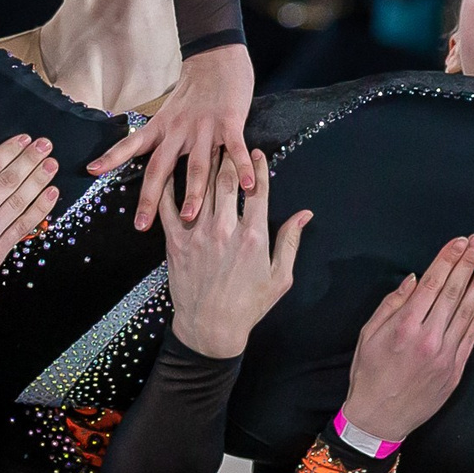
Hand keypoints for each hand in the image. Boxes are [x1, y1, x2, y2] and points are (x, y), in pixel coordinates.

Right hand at [0, 134, 58, 302]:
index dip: (10, 151)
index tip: (24, 140)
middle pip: (9, 181)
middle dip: (30, 160)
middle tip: (45, 145)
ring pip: (19, 202)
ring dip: (39, 180)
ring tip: (51, 164)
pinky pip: (21, 228)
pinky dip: (39, 210)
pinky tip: (50, 195)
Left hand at [87, 44, 253, 229]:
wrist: (216, 56)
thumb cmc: (193, 89)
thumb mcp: (168, 111)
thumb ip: (160, 137)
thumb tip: (146, 160)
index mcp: (162, 127)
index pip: (132, 144)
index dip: (111, 157)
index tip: (92, 171)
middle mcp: (178, 129)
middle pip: (161, 167)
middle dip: (150, 198)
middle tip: (141, 225)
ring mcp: (204, 126)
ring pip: (198, 165)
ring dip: (194, 193)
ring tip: (190, 217)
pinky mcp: (230, 121)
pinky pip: (236, 149)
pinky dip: (242, 168)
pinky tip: (248, 187)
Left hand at [162, 149, 308, 358]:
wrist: (210, 329)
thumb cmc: (249, 306)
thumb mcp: (280, 277)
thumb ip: (291, 242)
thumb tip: (305, 214)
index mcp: (254, 236)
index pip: (258, 191)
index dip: (258, 168)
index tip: (257, 154)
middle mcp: (226, 229)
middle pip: (229, 181)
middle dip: (230, 158)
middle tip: (229, 143)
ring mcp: (198, 234)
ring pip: (202, 188)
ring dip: (205, 164)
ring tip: (206, 147)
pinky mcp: (175, 242)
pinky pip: (169, 207)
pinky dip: (169, 186)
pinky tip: (171, 170)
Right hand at [338, 236, 473, 444]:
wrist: (380, 418)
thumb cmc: (369, 375)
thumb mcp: (367, 335)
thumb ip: (391, 305)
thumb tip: (413, 280)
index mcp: (404, 326)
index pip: (432, 284)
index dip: (447, 260)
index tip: (458, 242)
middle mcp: (428, 337)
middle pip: (453, 292)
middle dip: (467, 263)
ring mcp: (446, 354)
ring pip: (467, 311)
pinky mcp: (455, 368)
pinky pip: (472, 335)